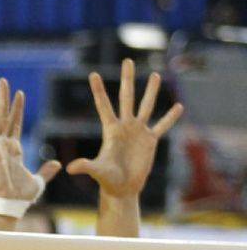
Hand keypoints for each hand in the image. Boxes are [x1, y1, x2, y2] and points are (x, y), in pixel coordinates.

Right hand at [0, 78, 60, 202]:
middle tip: (2, 81)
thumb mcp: (39, 181)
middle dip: (2, 99)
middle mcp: (3, 146)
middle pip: (2, 117)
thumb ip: (47, 170)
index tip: (19, 93)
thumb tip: (58, 163)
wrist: (11, 206)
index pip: (15, 123)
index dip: (17, 108)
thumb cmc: (20, 196)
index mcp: (14, 150)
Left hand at [66, 59, 184, 197]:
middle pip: (126, 97)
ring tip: (155, 74)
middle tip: (127, 60)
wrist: (122, 188)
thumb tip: (70, 168)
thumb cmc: (107, 180)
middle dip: (127, 79)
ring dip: (151, 91)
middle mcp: (125, 126)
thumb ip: (85, 166)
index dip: (98, 91)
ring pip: (146, 106)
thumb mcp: (97, 171)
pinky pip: (162, 126)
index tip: (92, 74)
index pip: (104, 106)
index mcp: (110, 130)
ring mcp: (138, 132)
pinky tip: (178, 105)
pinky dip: (170, 117)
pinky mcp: (150, 140)